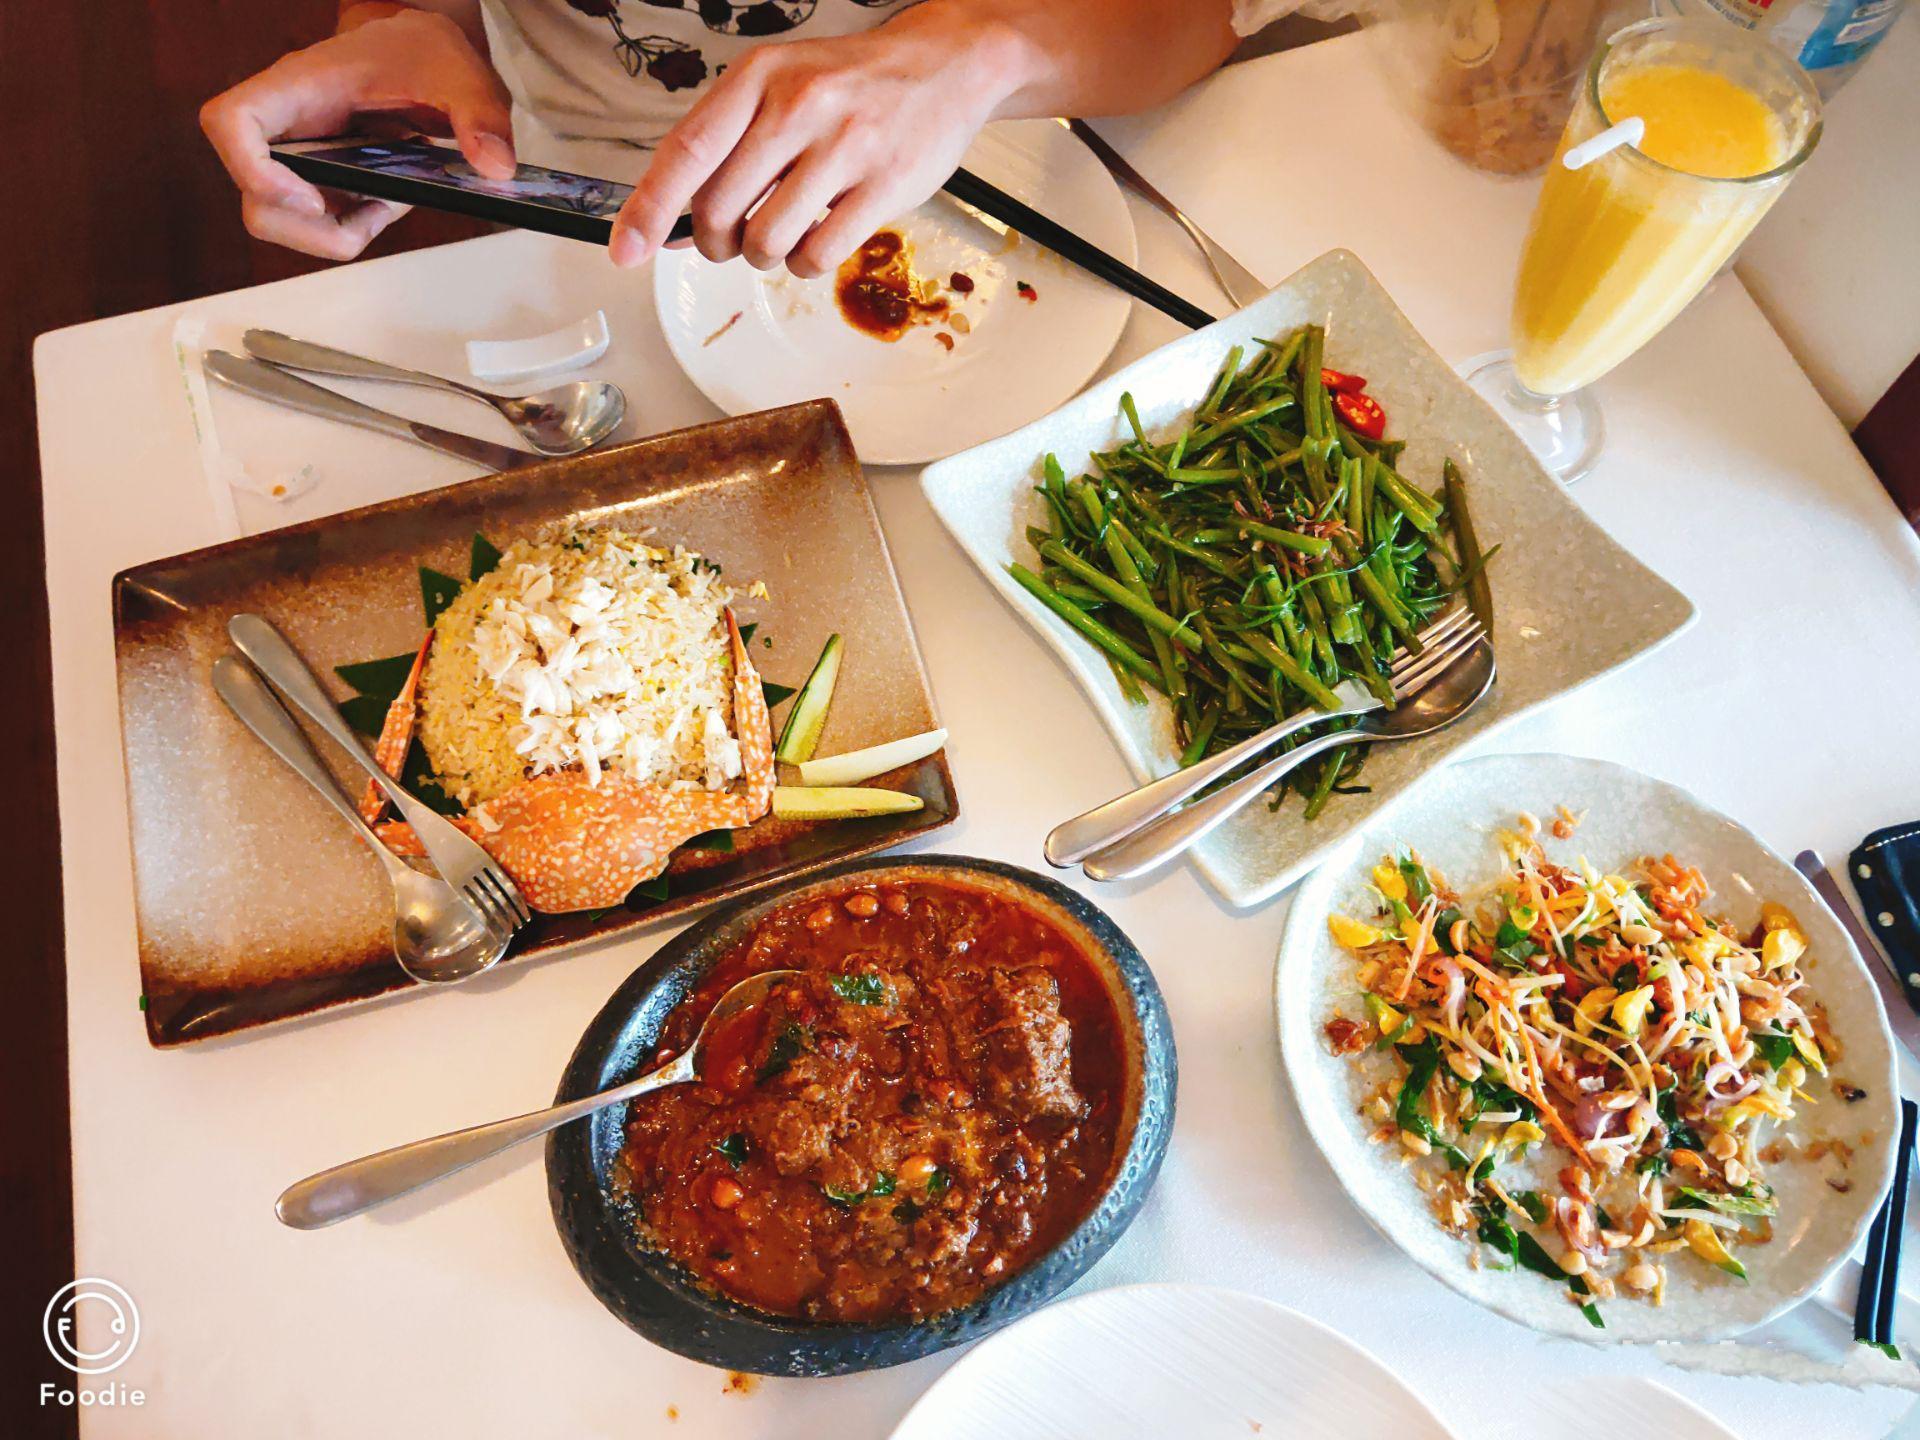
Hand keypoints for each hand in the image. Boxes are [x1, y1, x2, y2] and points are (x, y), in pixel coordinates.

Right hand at [200, 9, 515, 260]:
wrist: (418, 51)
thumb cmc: (418, 51)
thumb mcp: (459, 73)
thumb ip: (479, 115)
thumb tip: (495, 166)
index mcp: (297, 87)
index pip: (228, 122)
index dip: (252, 170)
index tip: (308, 196)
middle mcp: (286, 127)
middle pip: (253, 199)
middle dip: (308, 229)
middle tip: (369, 215)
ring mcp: (297, 159)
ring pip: (279, 222)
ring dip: (335, 234)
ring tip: (387, 204)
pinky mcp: (318, 181)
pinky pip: (315, 225)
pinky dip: (351, 230)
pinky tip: (388, 204)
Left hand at [609, 6, 1030, 278]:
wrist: (943, 66)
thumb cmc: (851, 83)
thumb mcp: (781, 80)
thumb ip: (730, 135)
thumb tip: (674, 210)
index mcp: (759, 76)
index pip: (686, 151)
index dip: (647, 208)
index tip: (625, 251)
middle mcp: (798, 106)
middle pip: (720, 209)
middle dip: (713, 242)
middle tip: (729, 241)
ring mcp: (844, 147)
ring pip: (766, 240)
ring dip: (762, 257)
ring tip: (779, 237)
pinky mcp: (884, 186)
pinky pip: (817, 254)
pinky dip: (804, 264)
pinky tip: (814, 243)